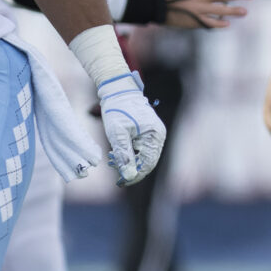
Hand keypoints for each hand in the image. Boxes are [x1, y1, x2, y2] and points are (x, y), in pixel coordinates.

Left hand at [96, 72, 165, 186]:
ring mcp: (154, 133)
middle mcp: (158, 135)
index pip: (147, 164)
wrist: (117, 88)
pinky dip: (130, 153)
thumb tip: (128, 176)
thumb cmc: (117, 108)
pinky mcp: (147, 131)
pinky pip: (141, 148)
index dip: (134, 175)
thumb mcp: (117, 133)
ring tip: (113, 160)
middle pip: (147, 161)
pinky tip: (117, 153)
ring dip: (129, 161)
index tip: (121, 182)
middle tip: (115, 175)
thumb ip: (124, 155)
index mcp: (155, 135)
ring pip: (143, 155)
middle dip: (131, 169)